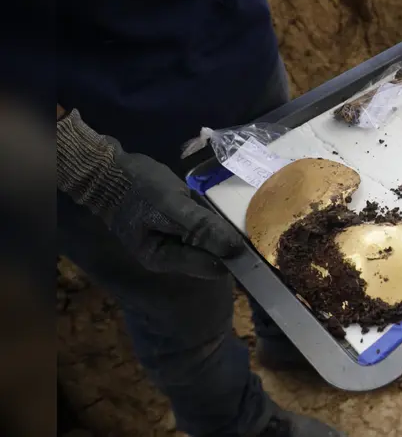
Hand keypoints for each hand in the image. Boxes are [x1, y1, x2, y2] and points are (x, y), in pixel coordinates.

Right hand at [57, 110, 243, 277]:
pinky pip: (201, 231)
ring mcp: (171, 242)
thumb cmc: (138, 187)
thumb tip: (234, 249)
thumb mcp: (172, 205)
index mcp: (165, 259)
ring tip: (243, 217)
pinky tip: (222, 210)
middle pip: (212, 258)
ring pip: (209, 244)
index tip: (255, 239)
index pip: (212, 268)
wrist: (109, 170)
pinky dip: (212, 223)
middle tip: (253, 224)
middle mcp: (170, 257)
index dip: (234, 255)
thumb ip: (201, 228)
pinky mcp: (175, 227)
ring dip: (223, 232)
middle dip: (230, 244)